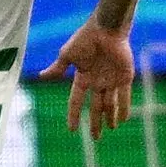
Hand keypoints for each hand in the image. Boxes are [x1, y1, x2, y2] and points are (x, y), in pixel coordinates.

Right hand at [39, 18, 136, 138]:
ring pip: (110, 104)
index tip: (72, 130)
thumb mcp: (67, 54)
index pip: (76, 100)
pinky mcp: (125, 77)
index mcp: (82, 77)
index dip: (74, 115)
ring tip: (110, 129)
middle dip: (95, 122)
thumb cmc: (85, 38)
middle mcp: (97, 81)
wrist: (106, 28)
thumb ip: (57, 68)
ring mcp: (111, 80)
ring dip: (110, 117)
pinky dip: (124, 108)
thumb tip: (40, 76)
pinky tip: (123, 120)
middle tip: (96, 138)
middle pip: (95, 106)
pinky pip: (125, 96)